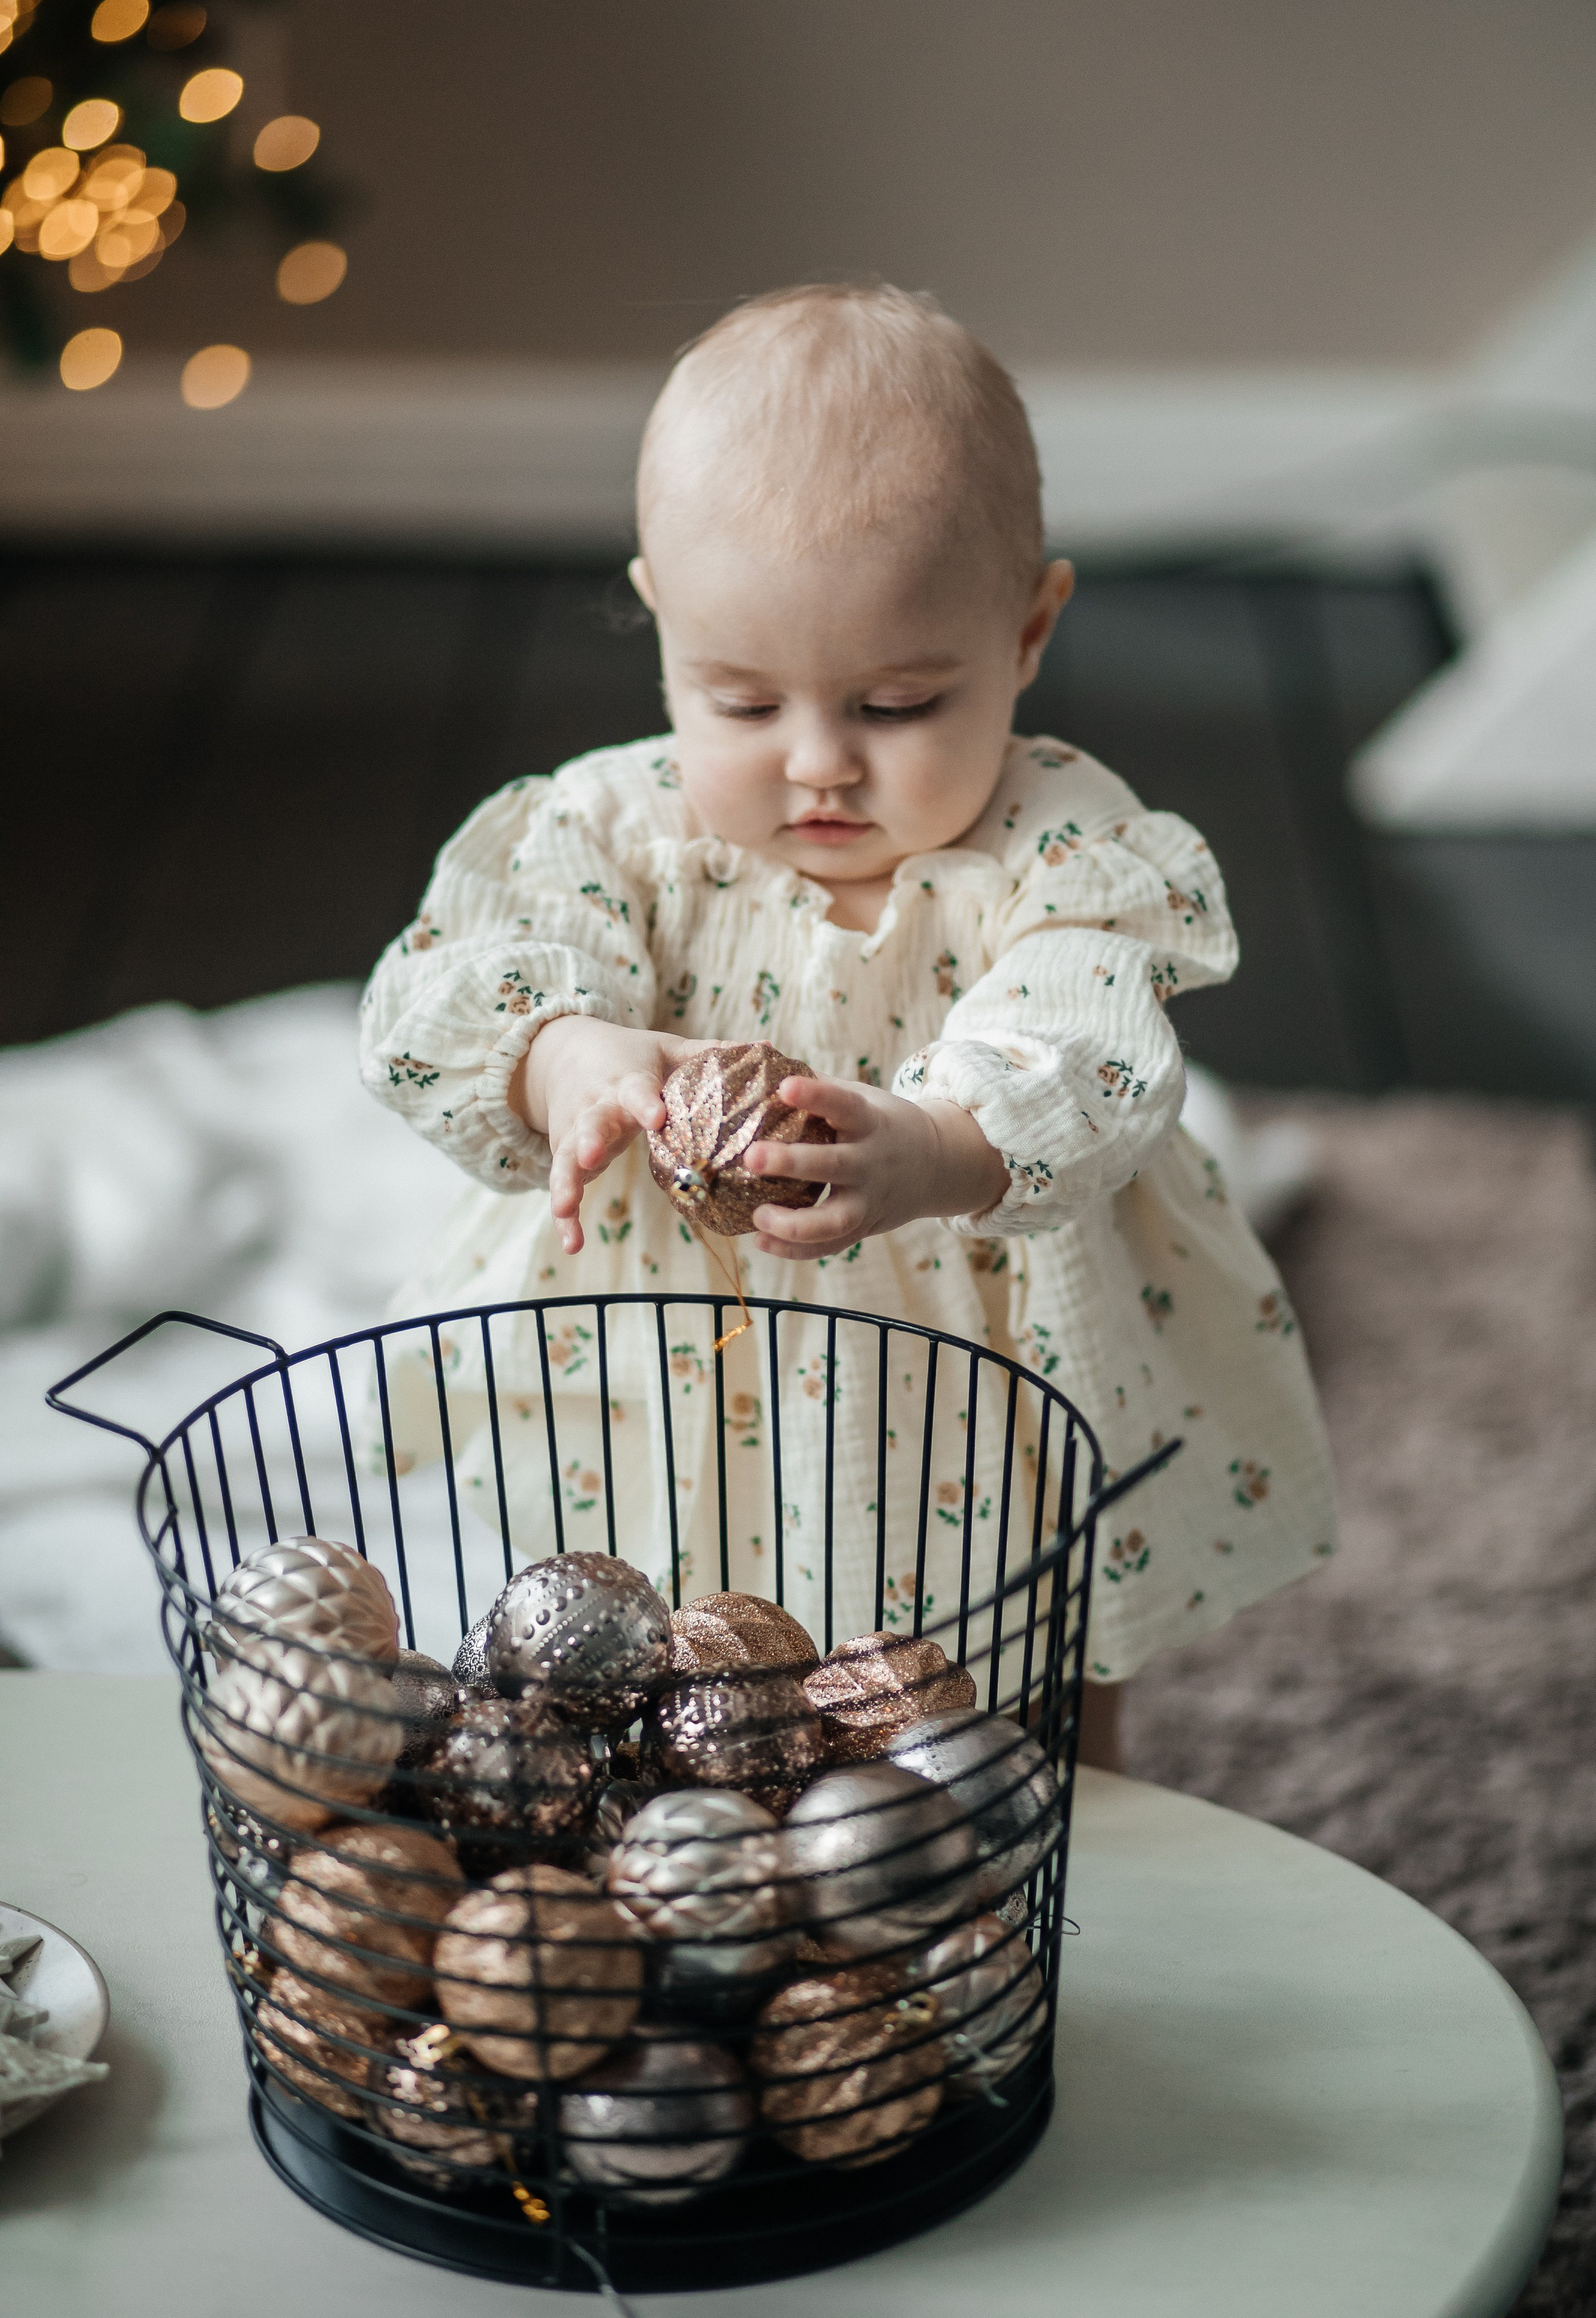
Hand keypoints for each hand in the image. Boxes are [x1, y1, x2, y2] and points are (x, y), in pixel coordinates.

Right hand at [513, 1017, 710, 1254]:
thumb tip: (767, 1047)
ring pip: (566, 1158)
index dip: (644, 1103)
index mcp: (627, 1081)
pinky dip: (564, 1219)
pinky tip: (571, 1245)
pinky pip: (563, 1187)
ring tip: (566, 1208)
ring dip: (566, 1183)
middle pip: (591, 1124)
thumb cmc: (631, 1057)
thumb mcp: (667, 1049)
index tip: (655, 1118)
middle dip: (589, 1140)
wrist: (565, 1056)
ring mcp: (576, 1134)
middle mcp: (597, 1107)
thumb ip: (709, 1053)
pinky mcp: (566, 1157)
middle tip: (590, 1156)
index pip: (636, 1091)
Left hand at [744, 1077, 1009, 1260]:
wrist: (937, 1164)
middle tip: (751, 1156)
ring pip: (834, 1219)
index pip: (844, 1104)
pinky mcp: (864, 1227)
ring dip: (794, 1223)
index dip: (816, 1096)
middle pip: (835, 1165)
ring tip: (756, 1216)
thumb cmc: (879, 1124)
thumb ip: (816, 1085)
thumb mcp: (860, 1099)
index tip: (785, 1086)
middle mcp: (872, 1162)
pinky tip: (760, 1241)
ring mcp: (870, 1199)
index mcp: (870, 1122)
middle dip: (792, 1163)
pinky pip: (829, 1245)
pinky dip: (795, 1249)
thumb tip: (761, 1059)